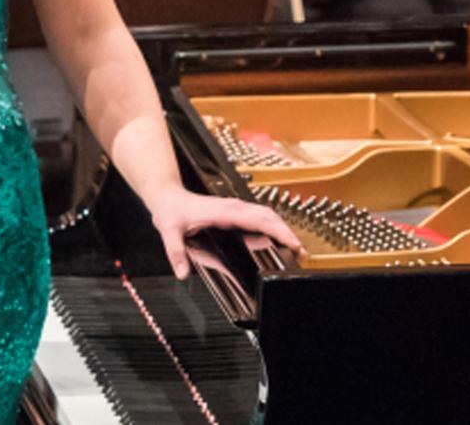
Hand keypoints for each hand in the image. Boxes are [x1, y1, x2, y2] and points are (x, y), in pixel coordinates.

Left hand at [148, 187, 302, 279]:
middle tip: (301, 252)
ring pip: (267, 215)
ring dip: (283, 228)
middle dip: (287, 232)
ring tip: (297, 248)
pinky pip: (260, 217)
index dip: (276, 230)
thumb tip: (182, 272)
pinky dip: (274, 226)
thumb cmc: (171, 211)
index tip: (291, 242)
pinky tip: (279, 238)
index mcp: (223, 211)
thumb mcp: (168, 231)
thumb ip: (175, 252)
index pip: (256, 219)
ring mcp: (236, 208)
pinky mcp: (236, 212)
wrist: (168, 196)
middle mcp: (233, 207)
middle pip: (268, 216)